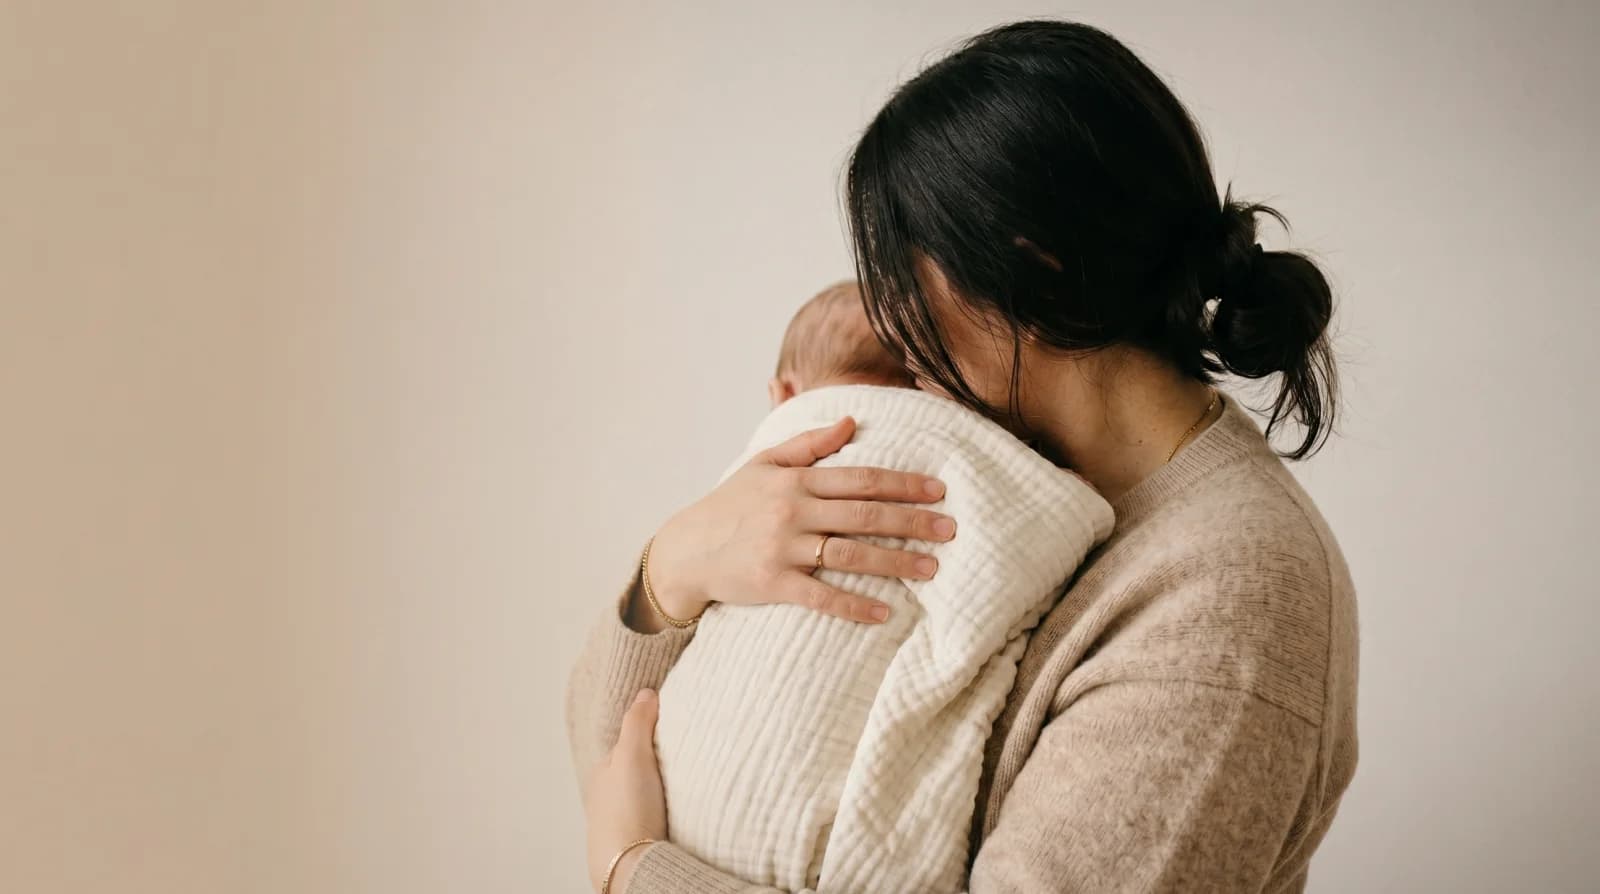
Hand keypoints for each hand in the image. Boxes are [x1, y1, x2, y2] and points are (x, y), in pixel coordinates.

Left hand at [584, 689, 666, 893]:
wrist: (629, 865)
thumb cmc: (628, 811)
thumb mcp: (632, 755)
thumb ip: (638, 722)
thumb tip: (646, 692)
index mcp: (603, 772)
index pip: (627, 744)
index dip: (648, 734)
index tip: (670, 728)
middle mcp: (607, 797)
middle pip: (635, 771)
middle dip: (653, 764)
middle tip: (680, 757)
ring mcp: (620, 820)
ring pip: (642, 797)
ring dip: (658, 791)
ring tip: (681, 786)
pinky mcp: (635, 841)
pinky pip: (650, 818)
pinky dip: (660, 812)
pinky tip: (672, 813)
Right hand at [647, 416, 954, 623]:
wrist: (685, 549)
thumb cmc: (730, 504)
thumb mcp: (763, 463)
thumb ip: (809, 444)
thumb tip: (851, 421)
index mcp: (795, 480)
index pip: (860, 478)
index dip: (903, 483)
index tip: (939, 490)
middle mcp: (792, 510)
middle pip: (864, 514)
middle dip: (912, 521)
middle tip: (950, 529)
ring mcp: (782, 548)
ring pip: (850, 554)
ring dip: (895, 562)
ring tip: (931, 569)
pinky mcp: (772, 583)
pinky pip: (821, 596)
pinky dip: (854, 604)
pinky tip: (885, 611)